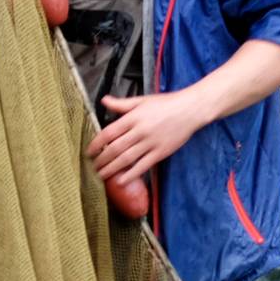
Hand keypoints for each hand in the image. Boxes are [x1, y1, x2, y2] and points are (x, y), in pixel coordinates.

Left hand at [87, 90, 213, 183]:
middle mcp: (140, 131)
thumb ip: (122, 104)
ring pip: (127, 159)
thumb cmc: (166, 103)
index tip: (89, 152)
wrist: (190, 109)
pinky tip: (121, 180)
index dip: (96, 144)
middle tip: (92, 167)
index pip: (109, 133)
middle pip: (115, 148)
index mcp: (133, 117)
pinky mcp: (161, 152)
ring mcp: (151, 143)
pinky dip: (131, 174)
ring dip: (112, 169)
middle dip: (102, 160)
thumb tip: (104, 100)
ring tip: (101, 175)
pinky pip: (143, 166)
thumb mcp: (142, 100)